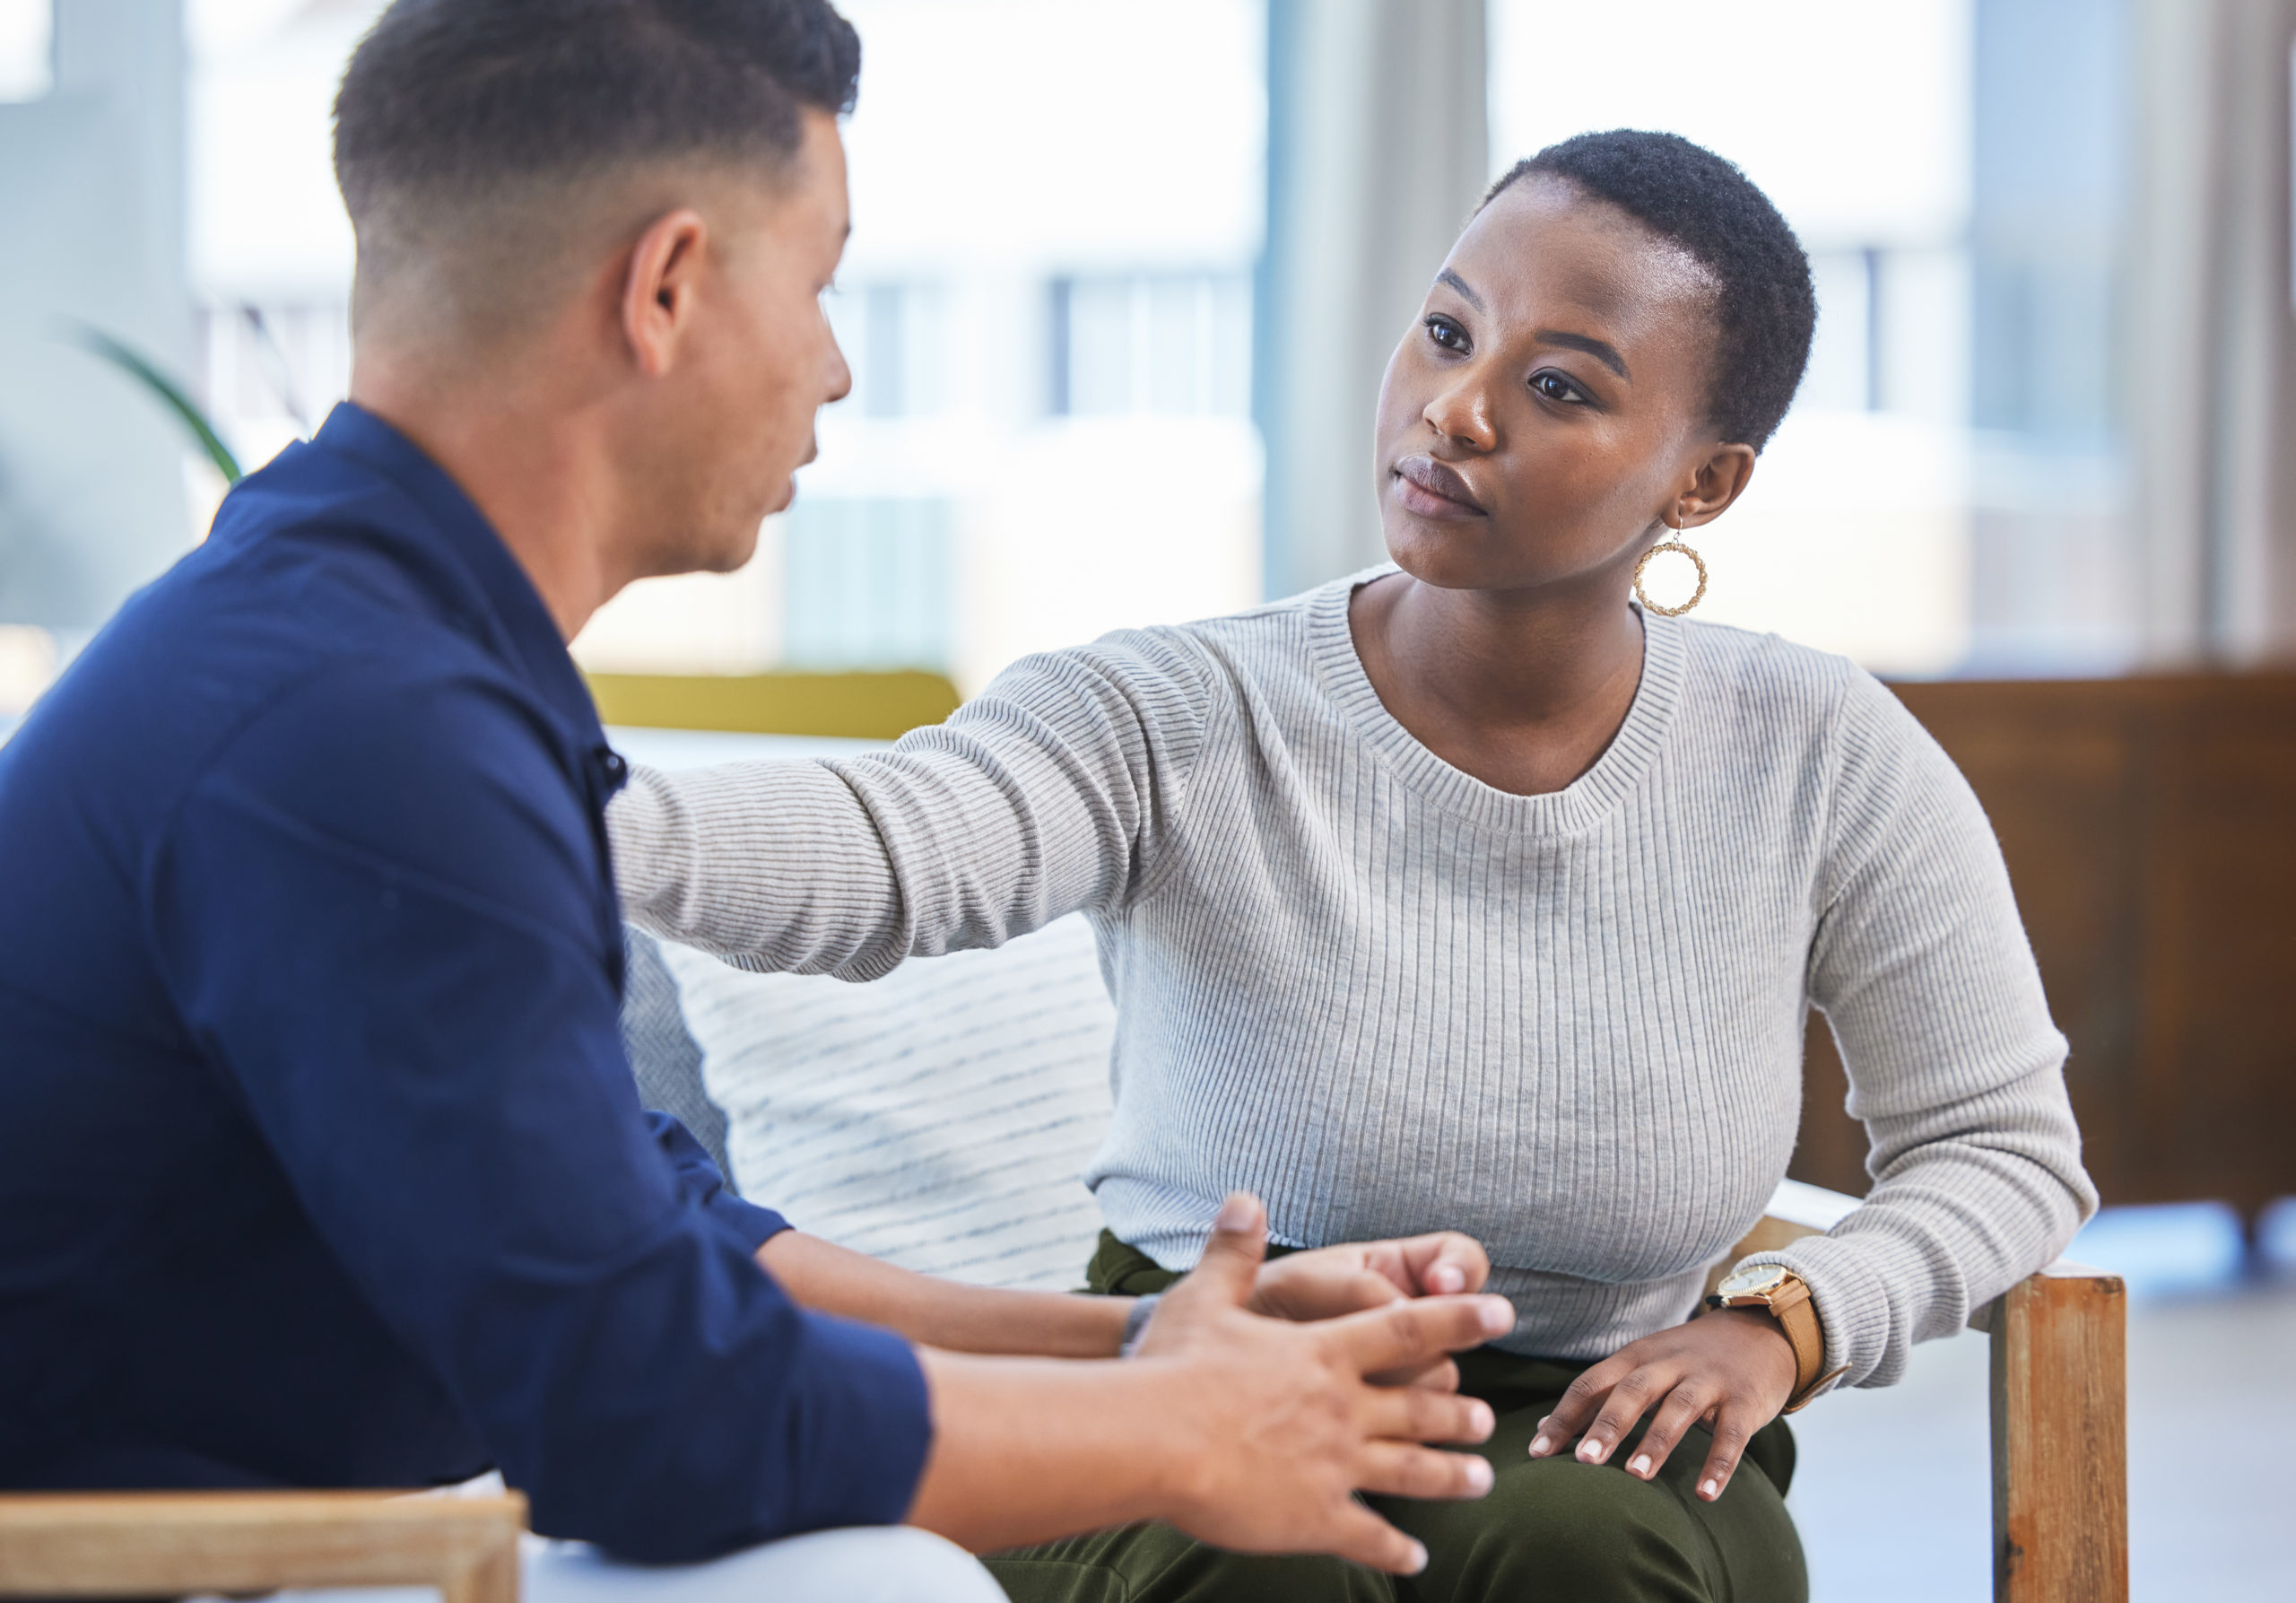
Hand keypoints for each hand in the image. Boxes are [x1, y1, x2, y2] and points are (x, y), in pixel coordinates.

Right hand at [1137, 1194, 1514, 1573]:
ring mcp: (1336, 1465)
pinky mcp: (1316, 1516)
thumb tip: (1244, 1198)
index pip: (1410, 1328)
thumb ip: (1233, 1250)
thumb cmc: (1174, 1365)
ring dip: (1451, 1476)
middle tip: (1489, 1417)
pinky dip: (1396, 1550)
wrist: (1155, 1440)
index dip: (1460, 1319)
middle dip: (1458, 1411)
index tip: (1503, 1312)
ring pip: (1413, 1471)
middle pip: (1421, 1406)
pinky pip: (1369, 1535)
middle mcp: (1343, 1407)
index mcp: (1324, 1352)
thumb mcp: (1203, 1296)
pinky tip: (1416, 1559)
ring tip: (1482, 1480)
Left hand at [1525, 1308, 1795, 1501]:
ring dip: (1656, 1441)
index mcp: (1637, 1356)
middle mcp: (1669, 1363)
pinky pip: (1732, 1434)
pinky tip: (1705, 1494)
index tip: (1536, 1452)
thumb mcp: (1643, 1365)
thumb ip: (1598, 1394)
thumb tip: (1540, 1428)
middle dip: (1607, 1425)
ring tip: (1635, 1476)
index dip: (1564, 1416)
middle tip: (1583, 1461)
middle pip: (1632, 1391)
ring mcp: (1709, 1380)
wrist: (1761, 1333)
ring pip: (1679, 1408)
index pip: (1592, 1384)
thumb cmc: (1689, 1360)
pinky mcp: (1744, 1400)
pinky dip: (1719, 1463)